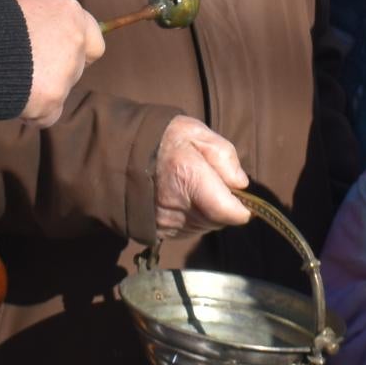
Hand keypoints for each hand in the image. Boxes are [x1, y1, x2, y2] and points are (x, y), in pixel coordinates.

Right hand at [4, 0, 105, 131]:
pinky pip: (45, 115)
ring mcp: (65, 70)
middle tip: (24, 73)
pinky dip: (29, 113)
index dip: (77, 53)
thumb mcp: (16, 5)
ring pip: (58, 92)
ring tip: (4, 79)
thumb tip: (35, 35)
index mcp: (67, 11)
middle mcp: (74, 38)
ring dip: (37, 92)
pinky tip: (6, 97)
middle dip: (54, 75)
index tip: (58, 60)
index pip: (93, 40)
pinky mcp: (51, 99)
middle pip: (76, 69)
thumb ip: (36, 22)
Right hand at [152, 117, 250, 237]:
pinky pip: (189, 231)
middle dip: (224, 206)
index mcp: (189, 177)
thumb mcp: (196, 133)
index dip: (242, 208)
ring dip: (208, 213)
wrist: (122, 154)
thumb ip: (223, 155)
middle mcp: (178, 206)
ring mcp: (167, 222)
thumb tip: (241, 184)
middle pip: (219, 221)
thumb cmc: (164, 139)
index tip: (243, 198)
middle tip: (214, 184)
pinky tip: (184, 199)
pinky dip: (193, 219)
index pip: (228, 212)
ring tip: (196, 189)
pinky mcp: (159, 231)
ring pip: (205, 227)